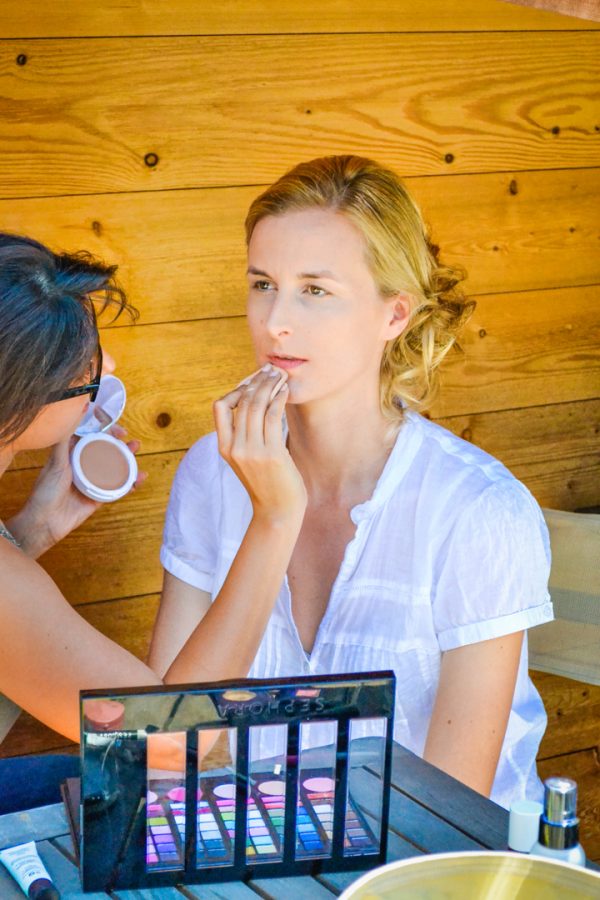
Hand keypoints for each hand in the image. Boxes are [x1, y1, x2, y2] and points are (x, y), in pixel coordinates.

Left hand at [8, 424, 146, 557]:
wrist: (45, 523)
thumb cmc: (45, 492)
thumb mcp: (55, 461)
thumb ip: (65, 437)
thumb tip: (74, 412)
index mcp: (71, 455)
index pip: (92, 437)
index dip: (106, 431)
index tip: (118, 429)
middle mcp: (83, 467)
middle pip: (106, 452)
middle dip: (121, 445)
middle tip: (133, 442)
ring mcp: (92, 482)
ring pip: (114, 468)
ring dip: (128, 460)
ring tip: (137, 452)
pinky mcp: (98, 498)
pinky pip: (117, 488)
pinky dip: (129, 483)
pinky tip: (139, 478)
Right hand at [213, 365, 306, 521]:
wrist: (277, 512)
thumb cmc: (268, 483)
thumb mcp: (248, 458)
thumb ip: (247, 435)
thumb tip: (258, 402)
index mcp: (225, 447)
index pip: (220, 407)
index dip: (236, 389)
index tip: (253, 380)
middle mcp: (235, 448)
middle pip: (241, 401)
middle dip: (257, 381)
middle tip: (271, 370)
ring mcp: (251, 451)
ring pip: (257, 405)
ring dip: (269, 385)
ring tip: (280, 376)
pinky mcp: (271, 454)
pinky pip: (273, 416)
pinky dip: (279, 399)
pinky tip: (286, 392)